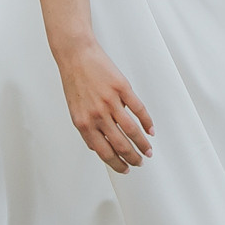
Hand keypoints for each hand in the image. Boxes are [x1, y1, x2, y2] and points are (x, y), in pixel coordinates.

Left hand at [55, 39, 153, 172]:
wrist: (75, 55)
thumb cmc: (74, 81)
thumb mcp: (75, 110)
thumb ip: (87, 129)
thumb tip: (97, 147)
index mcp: (84, 123)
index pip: (104, 152)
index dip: (117, 164)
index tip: (125, 169)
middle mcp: (97, 115)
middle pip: (121, 144)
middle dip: (133, 158)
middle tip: (140, 162)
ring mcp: (110, 101)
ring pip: (132, 130)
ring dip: (142, 144)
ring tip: (148, 151)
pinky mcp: (121, 88)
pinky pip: (138, 109)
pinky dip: (147, 122)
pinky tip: (151, 130)